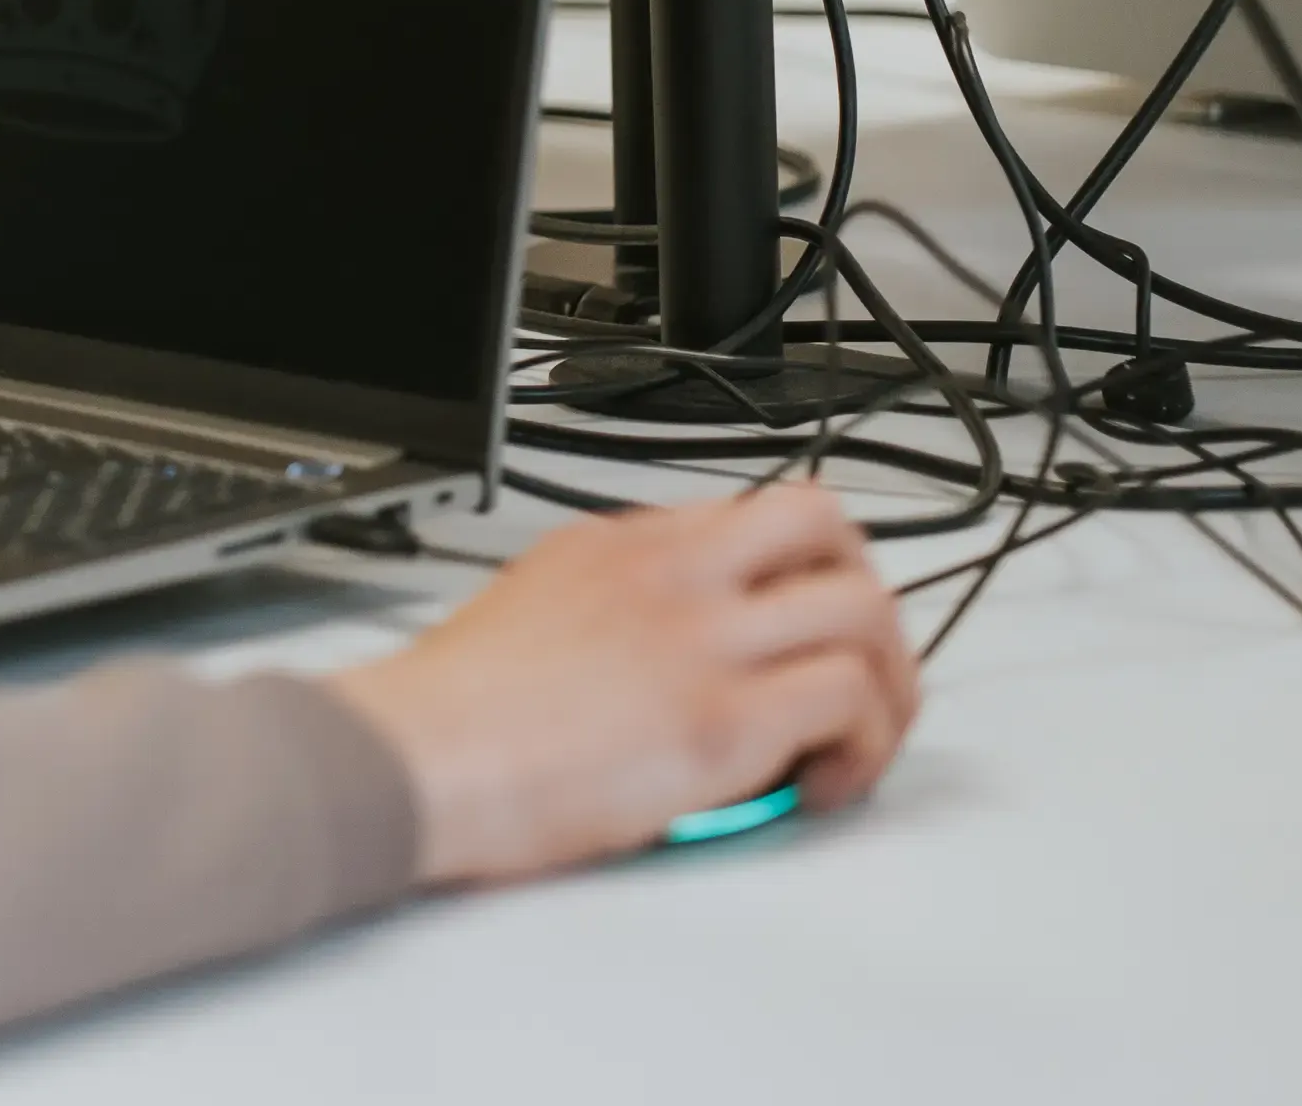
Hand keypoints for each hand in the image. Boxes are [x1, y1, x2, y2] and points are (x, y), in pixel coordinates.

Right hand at [322, 484, 917, 887]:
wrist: (415, 757)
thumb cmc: (452, 713)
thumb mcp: (529, 608)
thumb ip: (607, 609)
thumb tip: (660, 658)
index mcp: (619, 544)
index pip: (753, 516)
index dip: (799, 576)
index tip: (798, 631)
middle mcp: (673, 573)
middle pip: (827, 527)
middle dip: (865, 598)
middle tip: (858, 669)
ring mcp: (703, 637)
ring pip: (864, 611)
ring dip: (886, 683)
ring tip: (854, 743)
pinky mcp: (724, 717)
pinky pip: (852, 700)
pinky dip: (864, 748)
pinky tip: (818, 784)